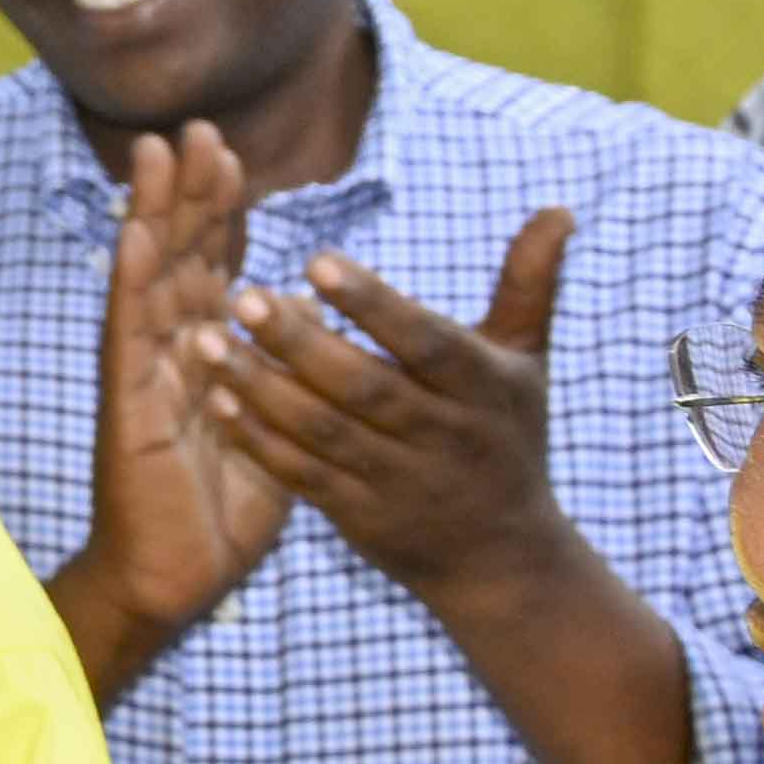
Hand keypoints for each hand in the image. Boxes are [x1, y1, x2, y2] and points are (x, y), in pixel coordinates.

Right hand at [55, 124, 291, 696]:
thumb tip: (316, 332)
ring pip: (150, 277)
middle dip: (190, 193)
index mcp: (208, 357)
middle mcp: (170, 353)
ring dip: (154, 214)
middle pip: (181, 257)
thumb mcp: (278, 432)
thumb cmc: (220, 514)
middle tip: (200, 128)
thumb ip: (290, 379)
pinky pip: (129, 333)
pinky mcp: (128, 403)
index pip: (215, 270)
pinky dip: (131, 280)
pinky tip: (136, 235)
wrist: (172, 578)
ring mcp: (143, 373)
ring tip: (159, 154)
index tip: (235, 156)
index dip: (224, 214)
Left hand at [200, 206, 581, 606]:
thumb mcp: (526, 360)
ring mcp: (400, 481)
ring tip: (204, 341)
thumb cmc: (507, 434)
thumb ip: (529, 283)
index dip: (374, 305)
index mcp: (483, 389)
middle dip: (300, 342)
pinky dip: (259, 442)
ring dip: (261, 387)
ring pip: (324, 432)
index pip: (427, 342)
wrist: (502, 556)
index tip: (317, 259)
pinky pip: (303, 477)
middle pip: (365, 387)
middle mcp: (444, 436)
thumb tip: (558, 208)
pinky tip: (216, 402)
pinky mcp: (360, 517)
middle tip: (242, 296)